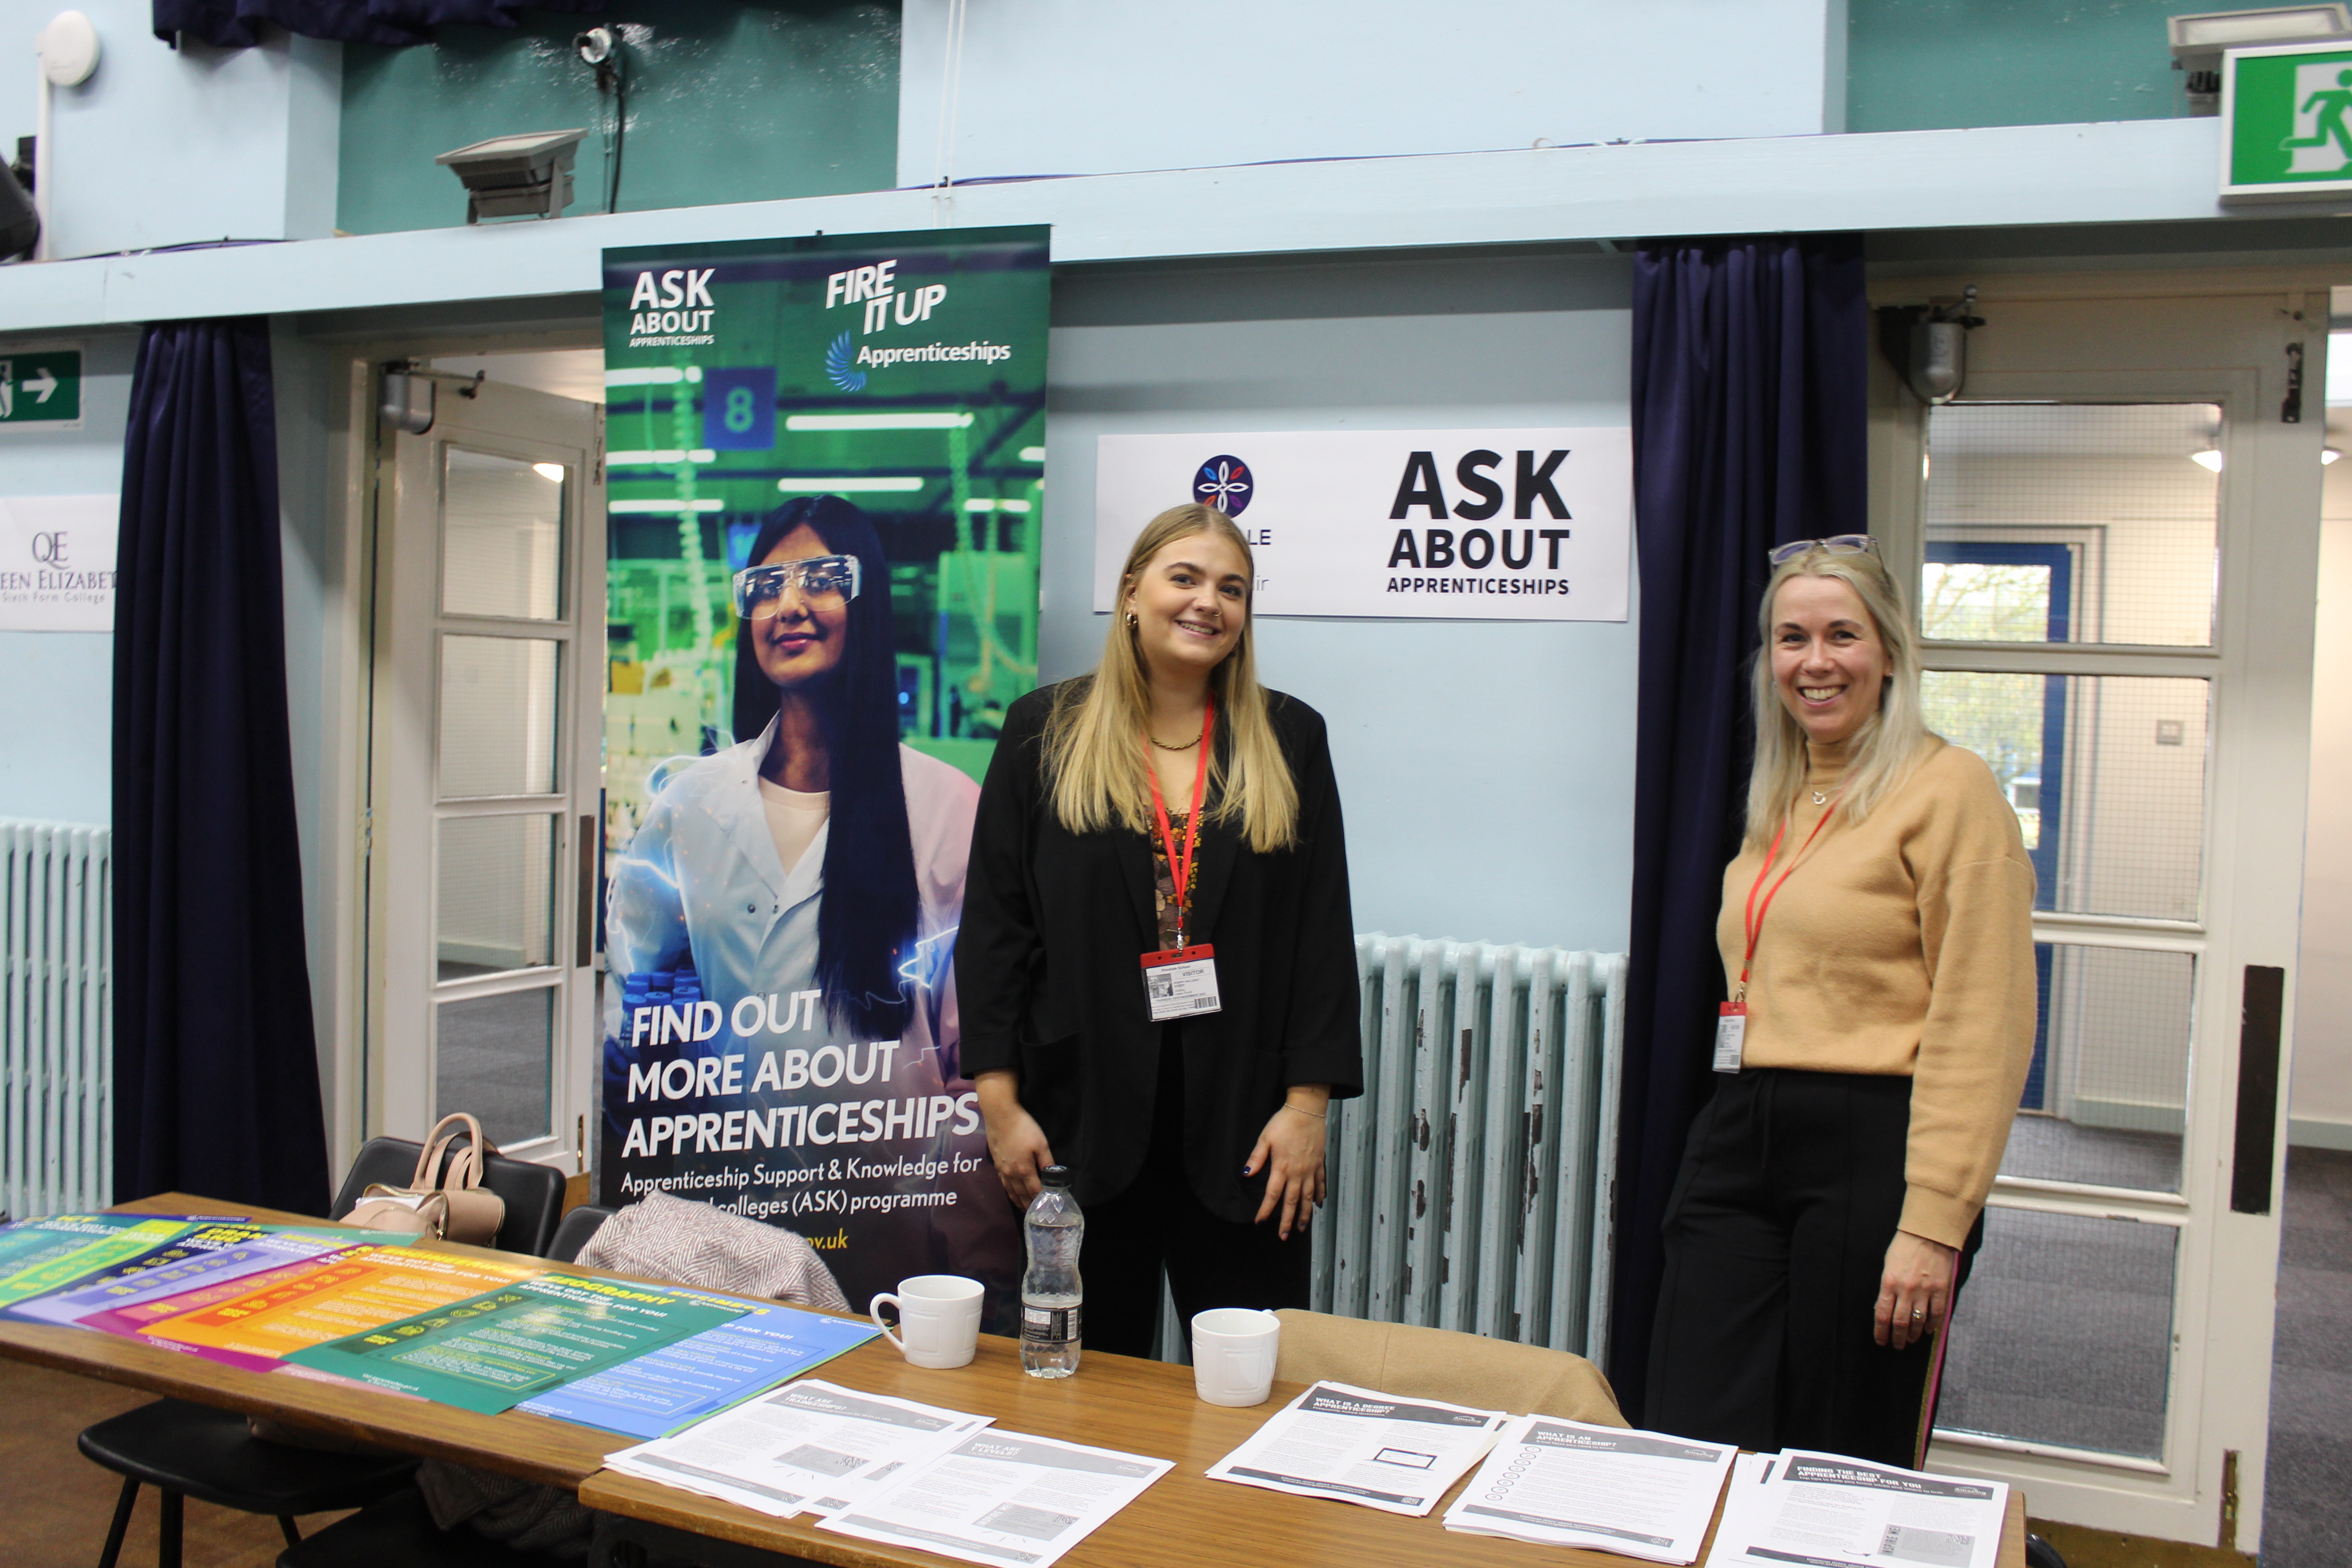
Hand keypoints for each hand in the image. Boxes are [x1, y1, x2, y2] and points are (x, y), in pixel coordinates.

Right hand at [973, 1070, 1053, 1208]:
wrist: (999, 1115)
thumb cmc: (1023, 1127)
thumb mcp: (1041, 1143)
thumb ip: (1047, 1162)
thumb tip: (1052, 1176)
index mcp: (1024, 1170)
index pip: (1034, 1191)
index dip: (1041, 1200)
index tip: (1047, 1208)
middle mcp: (1011, 1174)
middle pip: (1021, 1194)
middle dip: (1029, 1205)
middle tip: (1035, 1215)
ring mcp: (1002, 1169)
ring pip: (1010, 1191)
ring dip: (1018, 1201)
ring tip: (1023, 1209)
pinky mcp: (996, 1163)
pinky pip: (1003, 1183)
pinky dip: (1009, 1192)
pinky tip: (1011, 1192)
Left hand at [1244, 1087, 1329, 1239]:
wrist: (1307, 1110)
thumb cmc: (1284, 1122)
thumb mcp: (1265, 1138)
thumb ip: (1256, 1158)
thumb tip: (1246, 1173)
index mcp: (1282, 1167)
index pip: (1272, 1194)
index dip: (1266, 1210)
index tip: (1260, 1222)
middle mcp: (1297, 1172)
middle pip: (1292, 1202)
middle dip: (1287, 1221)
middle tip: (1284, 1236)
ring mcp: (1310, 1169)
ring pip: (1308, 1197)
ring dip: (1304, 1214)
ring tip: (1301, 1228)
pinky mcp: (1319, 1163)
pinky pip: (1320, 1183)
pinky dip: (1320, 1195)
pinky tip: (1318, 1205)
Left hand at [1876, 1229, 1958, 1349]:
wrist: (1928, 1233)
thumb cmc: (1904, 1247)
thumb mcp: (1888, 1266)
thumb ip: (1886, 1288)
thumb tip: (1884, 1308)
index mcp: (1889, 1282)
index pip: (1882, 1314)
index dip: (1881, 1332)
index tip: (1881, 1341)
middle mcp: (1906, 1290)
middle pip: (1900, 1323)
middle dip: (1897, 1338)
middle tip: (1897, 1345)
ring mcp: (1925, 1291)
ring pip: (1918, 1322)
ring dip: (1913, 1335)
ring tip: (1911, 1340)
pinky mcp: (1941, 1290)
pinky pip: (1936, 1314)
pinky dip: (1931, 1325)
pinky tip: (1927, 1330)